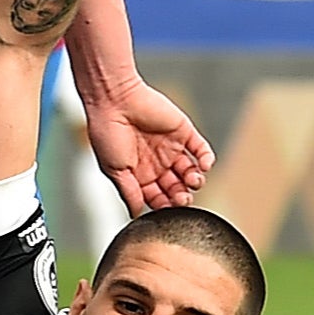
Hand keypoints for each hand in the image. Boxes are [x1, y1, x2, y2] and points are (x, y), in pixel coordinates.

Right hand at [84, 76, 214, 212]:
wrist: (114, 100)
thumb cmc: (107, 133)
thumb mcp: (115, 170)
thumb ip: (129, 193)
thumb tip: (136, 214)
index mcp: (138, 174)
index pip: (157, 197)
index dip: (164, 205)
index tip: (167, 208)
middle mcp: (155, 162)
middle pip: (175, 187)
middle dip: (181, 196)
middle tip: (182, 198)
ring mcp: (171, 147)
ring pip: (190, 171)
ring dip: (195, 181)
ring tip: (192, 181)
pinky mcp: (183, 132)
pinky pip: (201, 149)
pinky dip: (206, 159)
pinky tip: (203, 166)